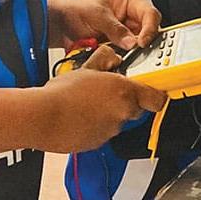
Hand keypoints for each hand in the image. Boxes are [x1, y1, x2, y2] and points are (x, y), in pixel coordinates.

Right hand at [33, 46, 166, 152]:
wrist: (43, 117)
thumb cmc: (63, 92)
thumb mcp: (88, 66)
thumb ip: (106, 59)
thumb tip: (113, 57)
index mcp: (125, 93)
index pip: (157, 99)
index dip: (155, 95)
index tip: (151, 91)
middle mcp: (122, 114)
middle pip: (136, 109)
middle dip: (126, 101)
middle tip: (108, 91)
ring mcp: (110, 131)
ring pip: (118, 120)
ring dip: (108, 112)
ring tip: (87, 103)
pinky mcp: (97, 143)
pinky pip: (103, 131)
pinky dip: (95, 125)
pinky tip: (80, 115)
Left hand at [51, 0, 160, 49]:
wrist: (62, 24)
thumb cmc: (78, 11)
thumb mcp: (97, 15)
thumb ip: (115, 28)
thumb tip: (131, 42)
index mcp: (131, 4)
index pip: (150, 15)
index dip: (150, 28)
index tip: (142, 42)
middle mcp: (132, 20)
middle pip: (150, 32)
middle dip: (145, 43)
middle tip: (139, 52)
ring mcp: (127, 35)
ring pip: (141, 47)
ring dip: (136, 53)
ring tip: (126, 56)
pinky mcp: (120, 49)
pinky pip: (129, 56)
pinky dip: (126, 60)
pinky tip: (120, 60)